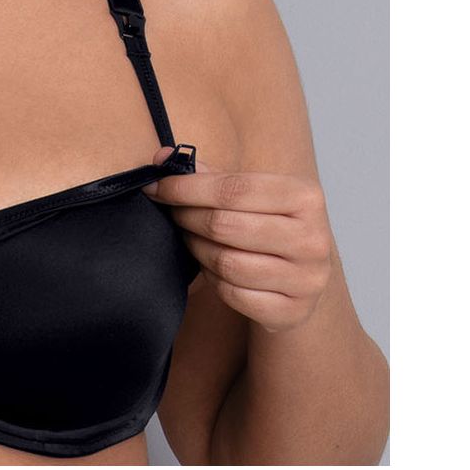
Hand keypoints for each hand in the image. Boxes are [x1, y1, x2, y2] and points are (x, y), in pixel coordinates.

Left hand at [142, 147, 332, 332]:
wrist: (300, 280)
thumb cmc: (267, 228)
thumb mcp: (250, 196)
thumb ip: (209, 175)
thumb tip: (164, 158)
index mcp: (306, 197)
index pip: (234, 189)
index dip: (187, 188)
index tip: (157, 187)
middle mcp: (313, 239)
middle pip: (226, 226)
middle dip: (188, 218)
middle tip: (174, 215)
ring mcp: (305, 280)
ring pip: (226, 263)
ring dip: (197, 250)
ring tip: (191, 240)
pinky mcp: (292, 311)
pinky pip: (233, 295)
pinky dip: (213, 280)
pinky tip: (212, 268)